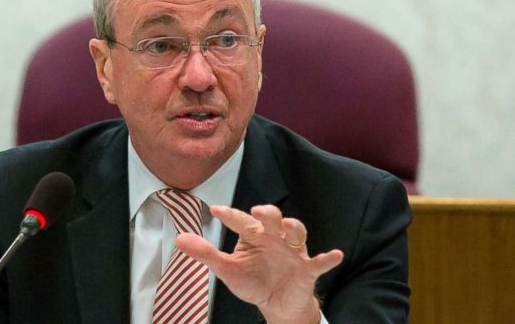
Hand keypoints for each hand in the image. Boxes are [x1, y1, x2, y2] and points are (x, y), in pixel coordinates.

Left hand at [175, 204, 342, 323]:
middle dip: (268, 213)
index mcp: (255, 235)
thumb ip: (206, 254)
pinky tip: (335, 254)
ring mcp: (293, 252)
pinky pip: (319, 262)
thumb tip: (179, 239)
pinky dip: (328, 258)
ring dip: (294, 228)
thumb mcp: (227, 270)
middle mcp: (275, 238)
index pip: (241, 221)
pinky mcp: (307, 269)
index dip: (230, 215)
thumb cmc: (254, 280)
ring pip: (297, 233)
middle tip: (258, 212)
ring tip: (289, 226)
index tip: (215, 210)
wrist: (277, 305)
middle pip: (273, 219)